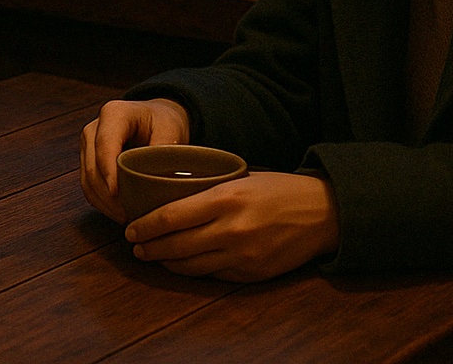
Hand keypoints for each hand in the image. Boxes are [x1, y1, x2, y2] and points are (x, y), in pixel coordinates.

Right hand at [79, 98, 190, 222]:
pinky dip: (102, 203)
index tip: (118, 194)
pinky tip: (120, 213)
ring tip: (127, 218)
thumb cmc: (163, 122)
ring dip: (105, 203)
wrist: (156, 119)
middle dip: (109, 196)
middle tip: (129, 215)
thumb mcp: (171, 130)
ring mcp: (88, 146)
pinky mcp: (87, 162)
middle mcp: (93, 129)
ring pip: (87, 181)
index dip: (109, 172)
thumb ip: (164, 151)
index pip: (105, 145)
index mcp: (113, 114)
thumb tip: (162, 180)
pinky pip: (89, 187)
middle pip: (92, 167)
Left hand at [124, 171, 339, 282]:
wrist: (322, 213)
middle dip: (149, 247)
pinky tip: (181, 264)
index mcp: (225, 199)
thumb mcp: (240, 178)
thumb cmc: (278, 189)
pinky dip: (192, 270)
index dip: (145, 226)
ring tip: (152, 256)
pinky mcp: (250, 274)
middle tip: (134, 245)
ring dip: (166, 263)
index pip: (171, 217)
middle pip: (175, 245)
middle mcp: (230, 230)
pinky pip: (212, 275)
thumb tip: (169, 197)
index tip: (130, 228)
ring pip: (190, 266)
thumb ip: (208, 190)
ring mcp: (241, 256)